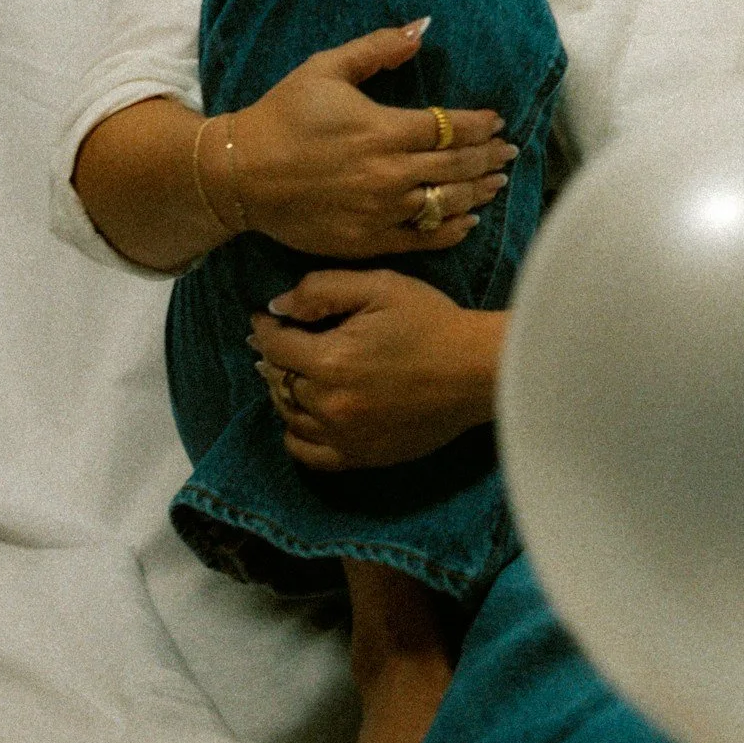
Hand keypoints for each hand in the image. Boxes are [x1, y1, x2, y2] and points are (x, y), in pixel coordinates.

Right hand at [228, 22, 517, 257]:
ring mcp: (380, 211)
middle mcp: (388, 174)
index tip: (497, 122)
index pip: (450, 128)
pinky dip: (450, 230)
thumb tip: (422, 28)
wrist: (239, 175)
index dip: (480, 125)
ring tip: (497, 182)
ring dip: (478, 191)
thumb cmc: (282, 116)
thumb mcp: (325, 69)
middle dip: (489, 157)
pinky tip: (467, 221)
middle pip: (457, 166)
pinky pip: (422, 238)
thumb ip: (377, 49)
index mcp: (383, 130)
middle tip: (509, 152)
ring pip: (447, 203)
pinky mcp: (367, 240)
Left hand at [249, 270, 502, 470]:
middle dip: (276, 358)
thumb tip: (277, 307)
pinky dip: (296, 434)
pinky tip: (305, 416)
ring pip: (290, 416)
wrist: (479, 370)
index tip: (265, 319)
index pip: (275, 346)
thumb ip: (322, 289)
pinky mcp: (361, 456)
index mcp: (331, 360)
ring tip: (296, 375)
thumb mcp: (380, 286)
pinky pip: (308, 454)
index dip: (265, 328)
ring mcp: (344, 436)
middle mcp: (330, 403)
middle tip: (284, 343)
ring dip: (285, 393)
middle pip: (278, 381)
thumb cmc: (433, 322)